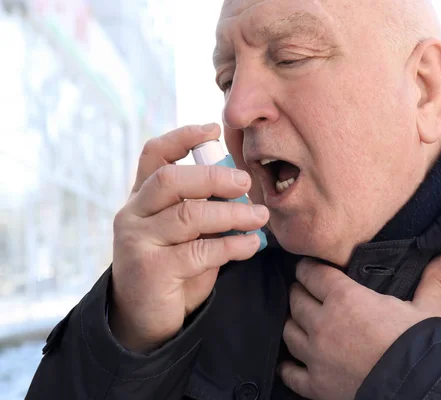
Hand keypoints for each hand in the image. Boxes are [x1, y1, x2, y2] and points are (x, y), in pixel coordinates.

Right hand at [109, 124, 269, 352]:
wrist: (146, 319)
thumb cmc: (173, 267)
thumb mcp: (186, 232)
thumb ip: (202, 207)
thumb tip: (242, 184)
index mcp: (142, 198)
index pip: (154, 155)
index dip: (182, 137)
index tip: (213, 129)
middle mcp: (133, 214)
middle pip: (171, 180)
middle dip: (213, 177)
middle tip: (246, 182)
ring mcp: (137, 241)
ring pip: (189, 215)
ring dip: (232, 213)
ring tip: (260, 216)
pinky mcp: (151, 269)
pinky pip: (199, 251)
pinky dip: (232, 245)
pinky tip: (251, 244)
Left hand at [279, 255, 440, 399]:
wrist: (415, 388)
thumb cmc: (418, 345)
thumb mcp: (427, 309)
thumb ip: (433, 281)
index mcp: (345, 298)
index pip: (313, 274)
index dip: (308, 268)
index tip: (308, 267)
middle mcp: (322, 323)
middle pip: (296, 300)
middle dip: (299, 292)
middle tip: (304, 291)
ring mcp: (315, 355)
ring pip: (289, 331)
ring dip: (293, 323)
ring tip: (299, 321)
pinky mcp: (315, 384)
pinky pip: (290, 372)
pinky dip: (288, 366)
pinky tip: (291, 363)